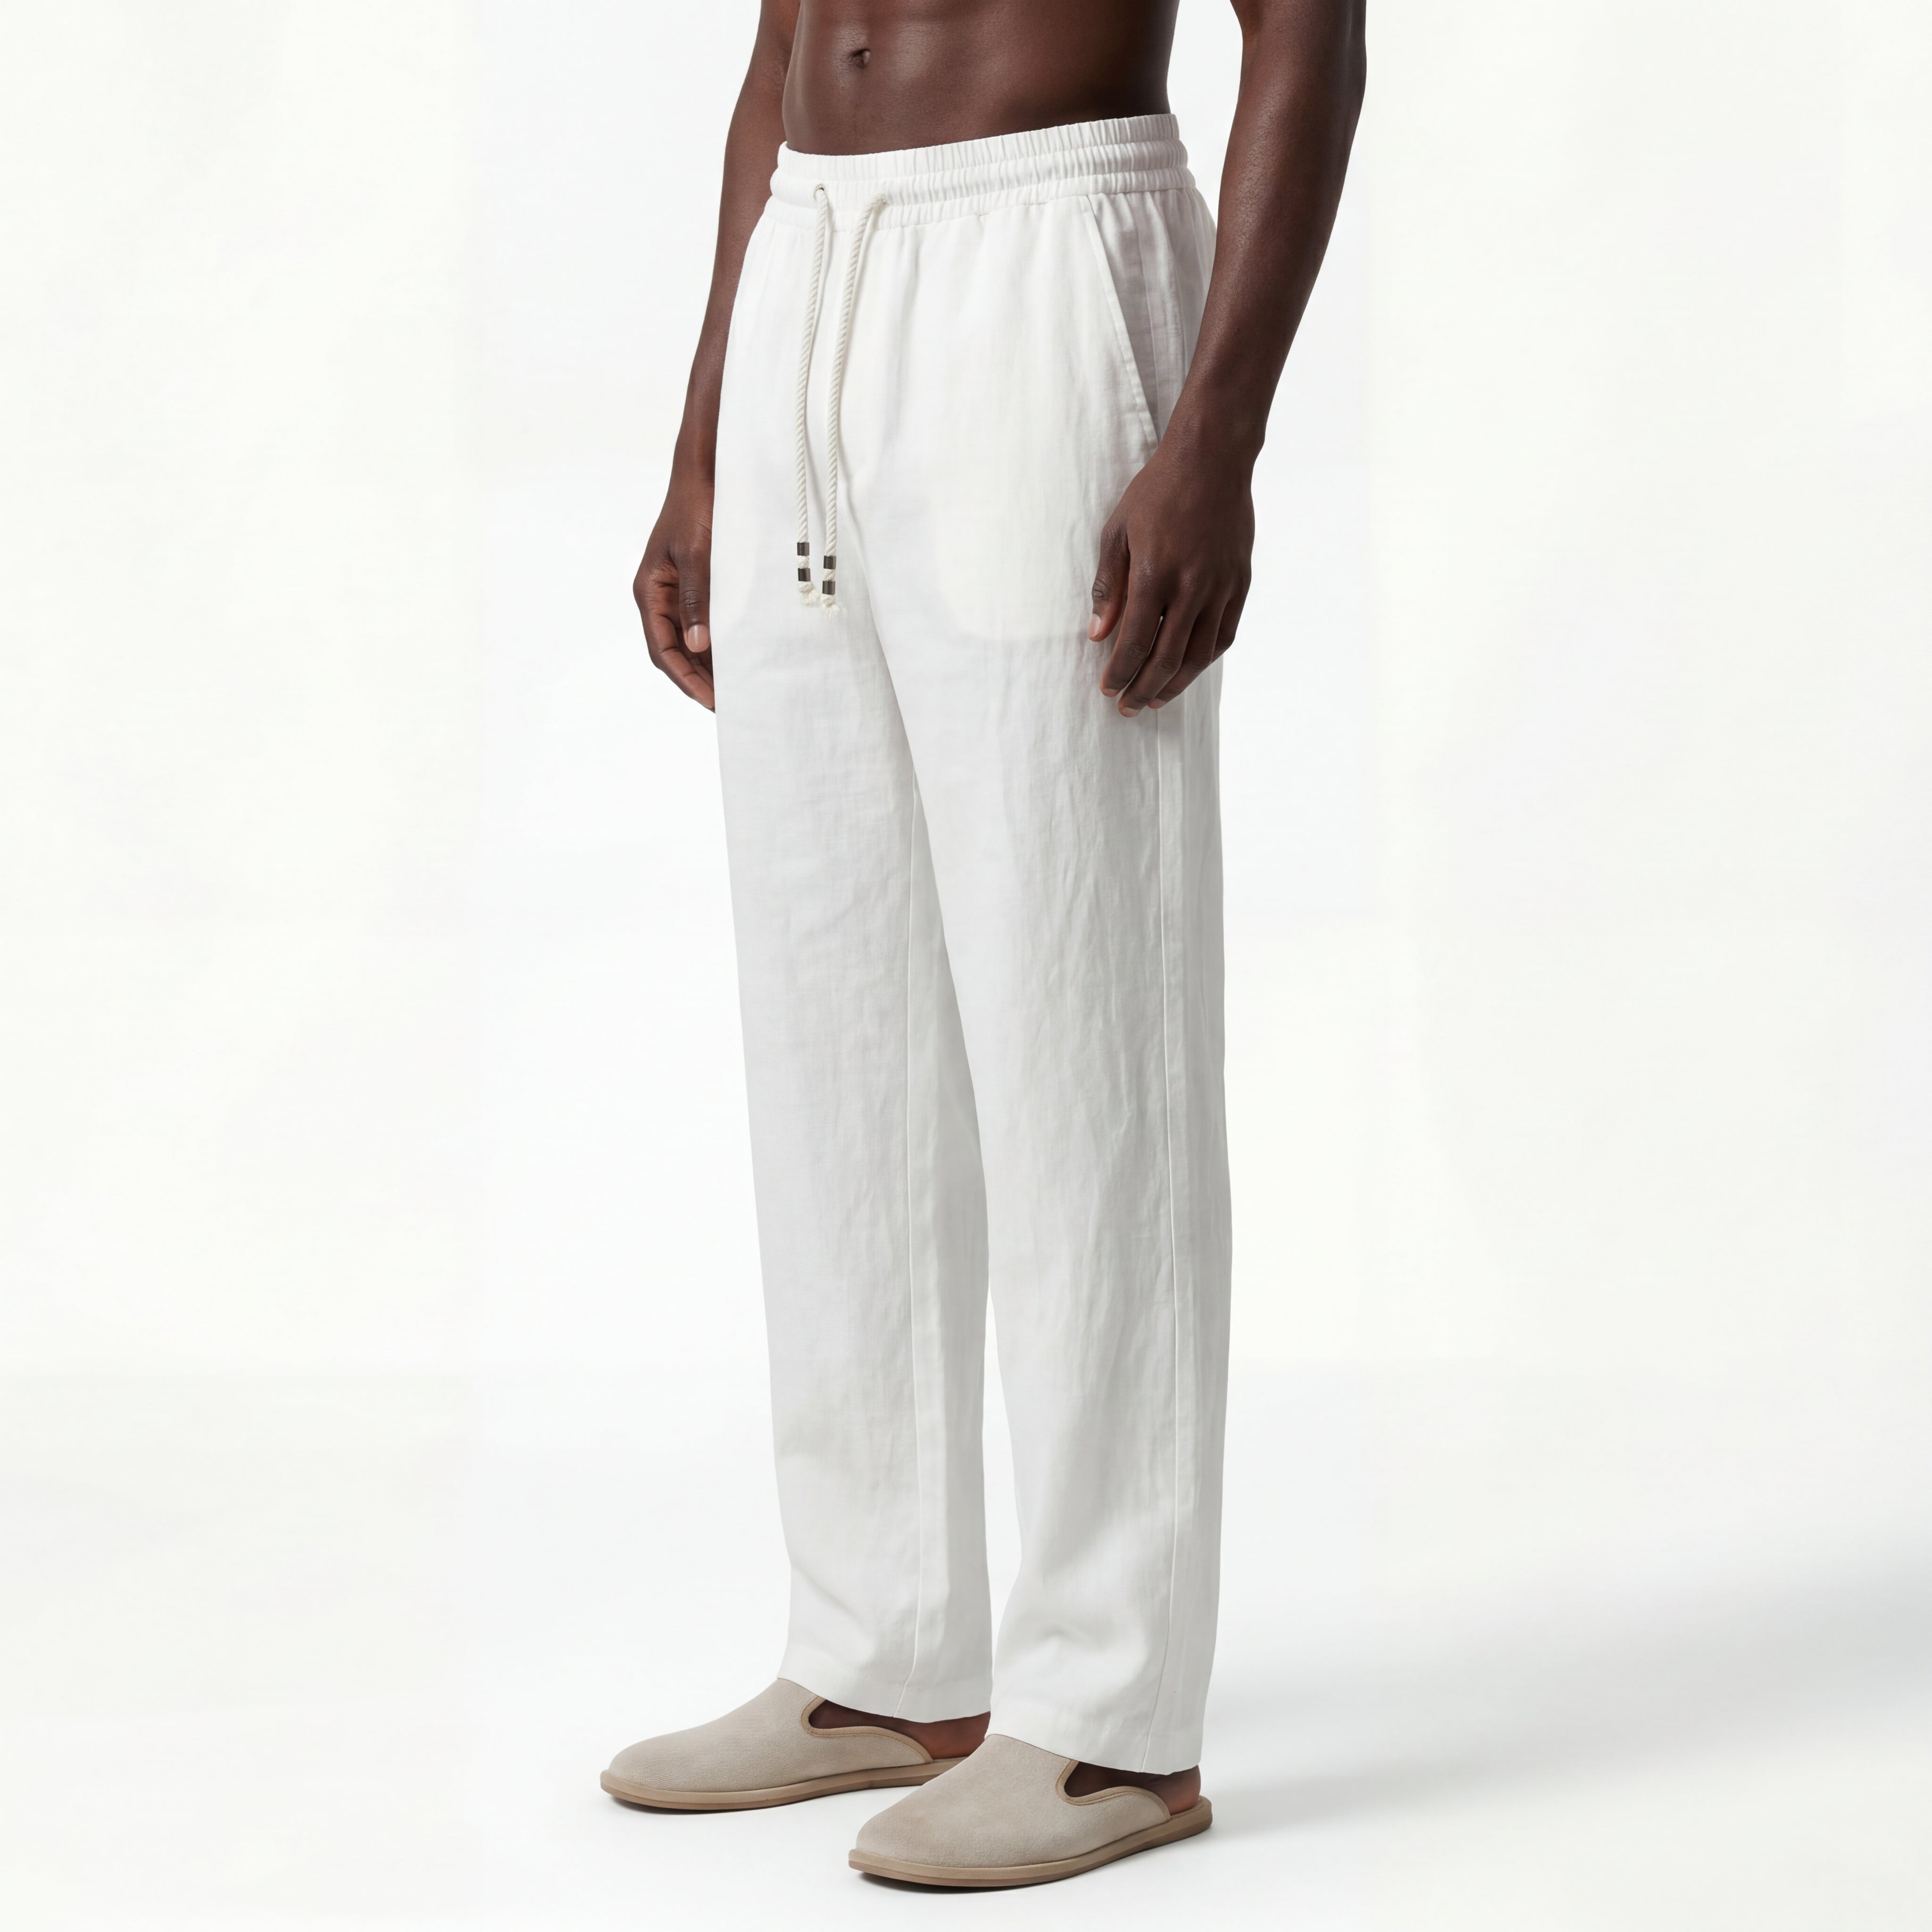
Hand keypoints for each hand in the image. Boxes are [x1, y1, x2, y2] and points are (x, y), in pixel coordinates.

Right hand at [634, 463, 716, 710]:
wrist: (705, 475)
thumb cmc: (697, 508)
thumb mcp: (697, 554)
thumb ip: (696, 599)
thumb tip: (697, 645)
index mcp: (650, 592)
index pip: (662, 650)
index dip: (686, 679)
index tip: (710, 702)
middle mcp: (659, 598)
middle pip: (674, 653)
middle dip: (698, 681)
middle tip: (728, 706)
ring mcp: (676, 594)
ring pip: (689, 643)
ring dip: (708, 668)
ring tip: (735, 692)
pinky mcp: (696, 587)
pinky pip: (703, 625)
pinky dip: (718, 646)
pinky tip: (737, 661)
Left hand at [1088, 431, 1252, 715]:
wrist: (1213, 458)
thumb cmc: (1158, 490)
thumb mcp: (1117, 532)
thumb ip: (1108, 587)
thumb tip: (1097, 635)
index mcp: (1155, 574)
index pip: (1135, 642)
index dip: (1120, 672)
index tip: (1108, 689)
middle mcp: (1191, 587)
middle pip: (1167, 658)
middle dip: (1144, 689)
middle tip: (1128, 707)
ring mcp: (1221, 586)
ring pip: (1200, 655)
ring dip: (1176, 683)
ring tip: (1156, 698)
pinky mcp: (1240, 582)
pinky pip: (1224, 634)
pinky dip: (1205, 659)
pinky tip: (1189, 668)